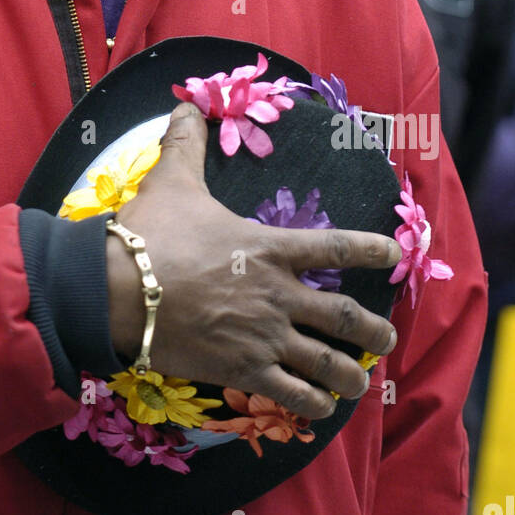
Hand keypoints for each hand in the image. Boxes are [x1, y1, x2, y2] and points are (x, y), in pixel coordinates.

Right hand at [106, 102, 401, 419]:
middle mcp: (278, 294)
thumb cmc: (150, 234)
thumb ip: (185, 144)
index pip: (333, 246)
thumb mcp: (172, 181)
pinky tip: (322, 409)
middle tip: (387, 336)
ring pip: (327, 363)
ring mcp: (264, 336)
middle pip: (345, 316)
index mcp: (269, 248)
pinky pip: (292, 395)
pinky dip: (313, 405)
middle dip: (373, 329)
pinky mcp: (243, 370)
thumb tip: (185, 105)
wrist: (119, 290)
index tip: (395, 254)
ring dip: (351, 373)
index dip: (370, 249)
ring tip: (361, 380)